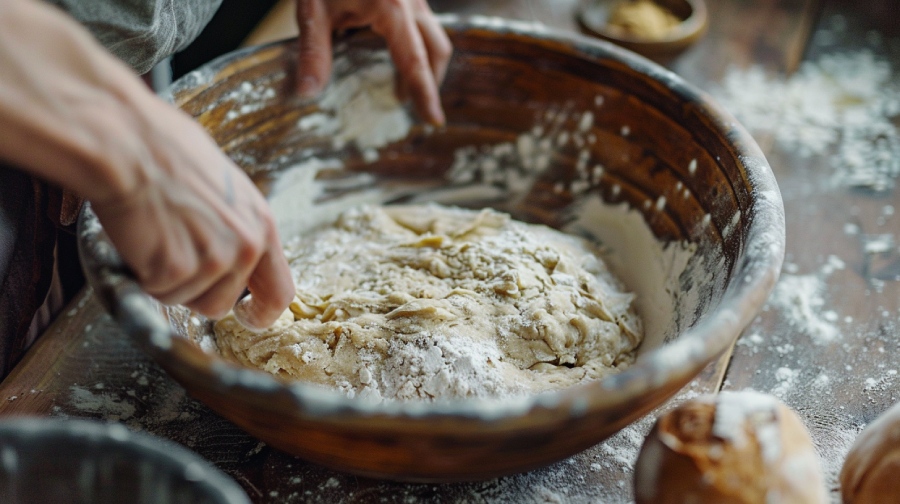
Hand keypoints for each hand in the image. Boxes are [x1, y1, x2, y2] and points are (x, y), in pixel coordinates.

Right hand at [89, 103, 295, 329]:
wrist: (128, 143)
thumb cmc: (166, 152)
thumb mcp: (224, 188)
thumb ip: (236, 225)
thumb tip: (231, 250)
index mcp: (262, 225)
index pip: (280, 291)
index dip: (262, 313)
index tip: (247, 317)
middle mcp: (246, 246)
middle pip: (220, 304)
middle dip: (192, 289)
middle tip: (169, 251)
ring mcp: (213, 260)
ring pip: (185, 300)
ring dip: (164, 279)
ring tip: (154, 235)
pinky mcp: (176, 269)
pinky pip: (156, 290)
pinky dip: (141, 273)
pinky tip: (140, 237)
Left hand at [295, 0, 451, 125]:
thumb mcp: (313, 9)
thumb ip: (313, 52)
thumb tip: (307, 93)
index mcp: (392, 9)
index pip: (415, 62)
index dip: (425, 94)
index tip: (434, 120)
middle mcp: (412, 2)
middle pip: (437, 49)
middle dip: (431, 80)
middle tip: (417, 106)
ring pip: (434, 34)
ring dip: (426, 62)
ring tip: (404, 84)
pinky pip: (423, 21)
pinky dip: (417, 42)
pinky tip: (395, 51)